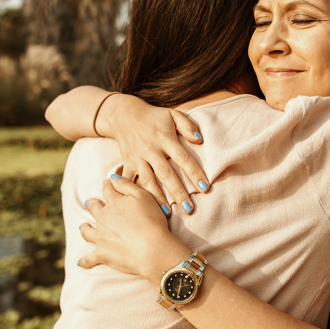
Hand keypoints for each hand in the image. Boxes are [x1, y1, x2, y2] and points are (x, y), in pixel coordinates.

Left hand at [78, 175, 188, 280]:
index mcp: (114, 202)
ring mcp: (100, 237)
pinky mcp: (102, 255)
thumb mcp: (143, 196)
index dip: (108, 185)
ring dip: (85, 228)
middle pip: (94, 208)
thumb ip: (126, 185)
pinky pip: (89, 259)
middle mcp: (103, 218)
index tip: (108, 183)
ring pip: (87, 231)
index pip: (108, 189)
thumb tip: (112, 177)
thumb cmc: (152, 221)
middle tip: (91, 203)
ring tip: (84, 226)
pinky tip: (81, 262)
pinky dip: (85, 261)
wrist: (152, 249)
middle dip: (93, 204)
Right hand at [103, 94, 209, 213]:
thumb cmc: (154, 117)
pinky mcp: (127, 164)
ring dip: (158, 198)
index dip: (194, 173)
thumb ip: (187, 125)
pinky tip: (142, 207)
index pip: (182, 158)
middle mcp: (150, 150)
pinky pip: (131, 181)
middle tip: (189, 208)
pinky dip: (135, 194)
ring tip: (168, 213)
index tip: (205, 188)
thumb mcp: (173, 114)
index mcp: (165, 138)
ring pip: (148, 181)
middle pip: (166, 174)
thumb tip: (199, 139)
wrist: (124, 115)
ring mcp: (137, 158)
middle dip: (178, 192)